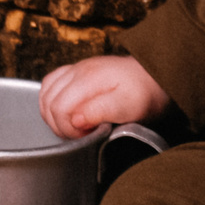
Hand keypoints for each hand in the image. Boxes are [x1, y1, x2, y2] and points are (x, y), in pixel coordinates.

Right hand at [39, 54, 170, 139]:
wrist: (158, 77)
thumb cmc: (147, 93)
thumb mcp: (129, 106)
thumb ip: (100, 111)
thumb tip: (74, 120)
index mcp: (89, 78)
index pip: (58, 108)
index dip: (68, 129)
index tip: (87, 135)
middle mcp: (78, 70)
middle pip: (49, 102)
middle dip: (60, 125)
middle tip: (82, 133)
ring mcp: (76, 69)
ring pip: (45, 94)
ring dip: (54, 115)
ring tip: (76, 125)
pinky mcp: (77, 72)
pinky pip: (51, 85)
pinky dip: (52, 101)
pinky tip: (68, 112)